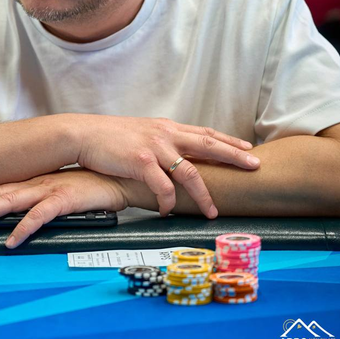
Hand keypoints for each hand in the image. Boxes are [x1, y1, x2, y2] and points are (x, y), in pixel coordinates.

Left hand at [0, 168, 127, 247]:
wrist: (118, 178)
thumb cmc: (90, 188)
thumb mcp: (59, 195)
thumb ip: (40, 203)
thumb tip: (20, 220)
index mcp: (33, 182)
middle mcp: (36, 183)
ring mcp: (49, 188)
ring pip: (11, 200)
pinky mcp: (65, 198)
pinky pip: (40, 214)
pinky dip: (24, 227)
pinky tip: (12, 240)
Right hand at [76, 115, 259, 218]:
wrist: (85, 134)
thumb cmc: (110, 136)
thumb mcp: (142, 132)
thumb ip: (160, 141)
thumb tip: (174, 154)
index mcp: (167, 127)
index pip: (205, 132)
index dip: (228, 140)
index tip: (247, 147)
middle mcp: (166, 134)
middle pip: (208, 145)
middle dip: (234, 156)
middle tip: (255, 165)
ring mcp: (155, 147)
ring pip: (190, 172)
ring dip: (204, 194)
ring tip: (213, 211)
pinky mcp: (141, 162)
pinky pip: (163, 188)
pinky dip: (168, 202)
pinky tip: (167, 211)